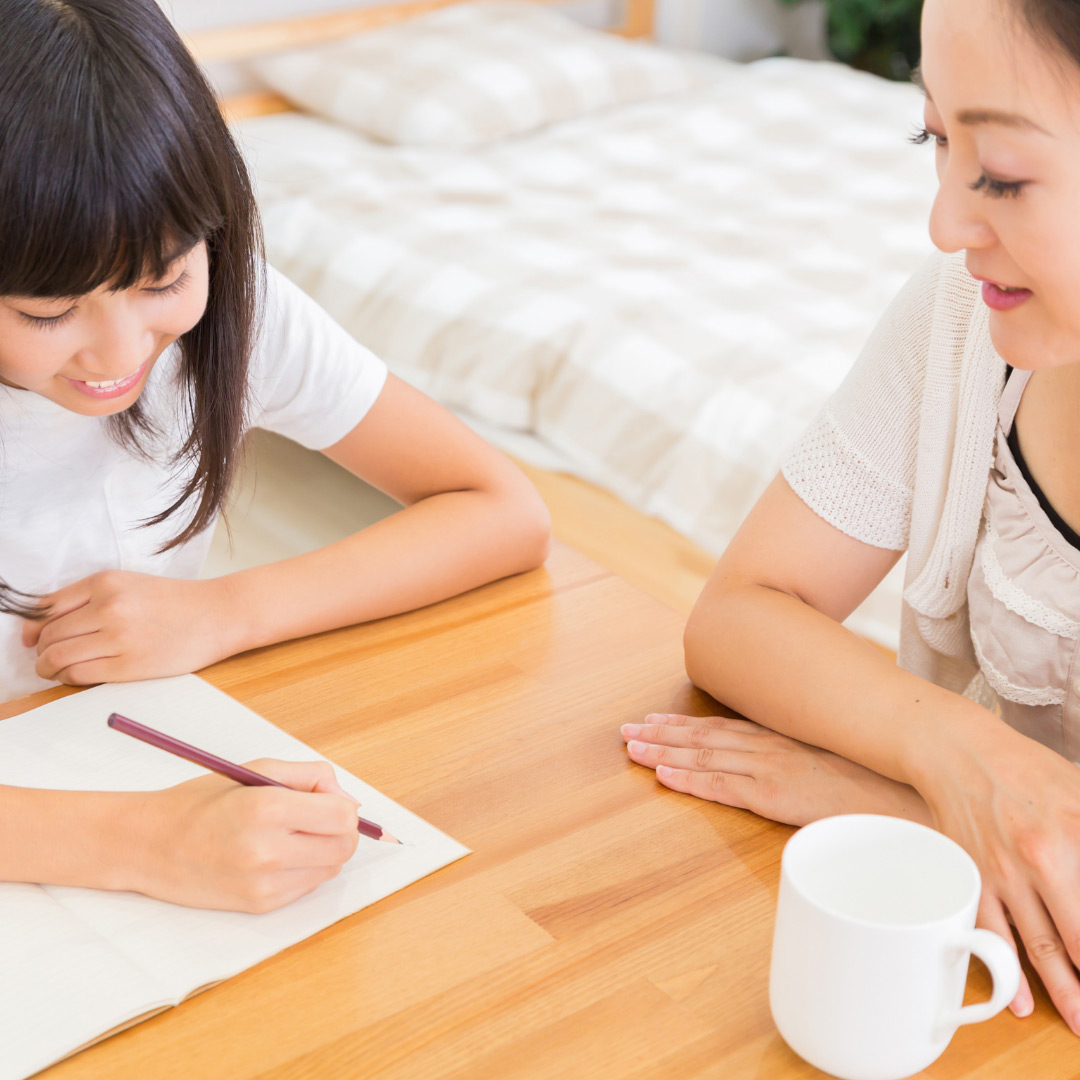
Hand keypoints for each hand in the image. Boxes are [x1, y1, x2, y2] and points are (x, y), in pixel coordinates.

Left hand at [21, 570, 236, 683]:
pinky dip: (67, 679)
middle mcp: (108, 606)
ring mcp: (118, 636)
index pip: (46, 607)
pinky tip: (76, 675)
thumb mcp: (129, 585)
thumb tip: (36, 629)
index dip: (33, 627)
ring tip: (56, 669)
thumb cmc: (175, 602)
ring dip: (48, 667)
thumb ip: (87, 600)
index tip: (33, 638)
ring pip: (57, 657)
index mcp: (105, 582)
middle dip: (41, 649)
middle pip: (48, 634)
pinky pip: (78, 675)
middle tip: (48, 656)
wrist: (218, 615)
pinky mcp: (128, 665)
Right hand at [123, 759, 359, 911]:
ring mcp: (263, 884)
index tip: (328, 799)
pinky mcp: (259, 906)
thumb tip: (348, 798)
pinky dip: (304, 869)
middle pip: (344, 847)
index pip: (343, 816)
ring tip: (291, 834)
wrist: (149, 845)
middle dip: (340, 829)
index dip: (344, 804)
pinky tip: (276, 855)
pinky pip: (307, 887)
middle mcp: (267, 851)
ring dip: (323, 850)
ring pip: (331, 869)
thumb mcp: (256, 770)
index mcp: (267, 809)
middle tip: (317, 816)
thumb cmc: (202, 801)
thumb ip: (310, 777)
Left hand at [621, 713, 930, 828]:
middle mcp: (772, 746)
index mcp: (786, 739)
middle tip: (627, 731)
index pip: (725, 728)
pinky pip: (722, 787)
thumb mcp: (844, 763)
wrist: (913, 792)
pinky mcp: (776, 795)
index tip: (657, 720)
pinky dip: (689, 779)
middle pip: (704, 736)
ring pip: (704, 756)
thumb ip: (818, 761)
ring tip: (632, 747)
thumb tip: (809, 769)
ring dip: (663, 751)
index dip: (687, 725)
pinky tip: (663, 775)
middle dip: (662, 733)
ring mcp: (771, 768)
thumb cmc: (884, 782)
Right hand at [916, 720, 1079, 1031]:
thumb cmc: (1029, 771)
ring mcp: (1003, 873)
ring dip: (1064, 993)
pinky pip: (992, 935)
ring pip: (1040, 948)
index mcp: (1077, 834)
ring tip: (1079, 1024)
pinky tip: (1019, 1001)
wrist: (959, 752)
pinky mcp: (973, 879)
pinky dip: (1006, 973)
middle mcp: (1042, 859)